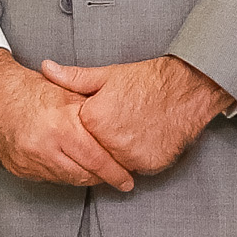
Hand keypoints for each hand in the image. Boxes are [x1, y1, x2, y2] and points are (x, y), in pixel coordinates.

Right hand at [0, 50, 133, 191]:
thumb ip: (94, 113)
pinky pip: (47, 178)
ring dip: (82, 176)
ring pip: (66, 179)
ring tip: (94, 170)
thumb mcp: (68, 93)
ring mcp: (27, 160)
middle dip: (102, 177)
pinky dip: (61, 173)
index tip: (127, 180)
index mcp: (60, 126)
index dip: (115, 173)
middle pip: (83, 175)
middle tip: (116, 176)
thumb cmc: (30, 88)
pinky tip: (68, 164)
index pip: (97, 160)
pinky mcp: (16, 168)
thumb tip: (121, 133)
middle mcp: (43, 147)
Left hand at [41, 56, 234, 177]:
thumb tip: (46, 68)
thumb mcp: (107, 75)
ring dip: (119, 153)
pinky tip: (147, 138)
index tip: (99, 121)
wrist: (189, 88)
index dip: (88, 128)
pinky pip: (137, 167)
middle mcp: (110, 142)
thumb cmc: (148, 81)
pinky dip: (139, 158)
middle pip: (96, 152)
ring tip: (133, 130)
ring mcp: (131, 157)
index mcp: (93, 120)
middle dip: (103, 143)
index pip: (78, 135)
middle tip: (119, 126)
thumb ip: (73, 78)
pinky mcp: (151, 165)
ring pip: (116, 162)